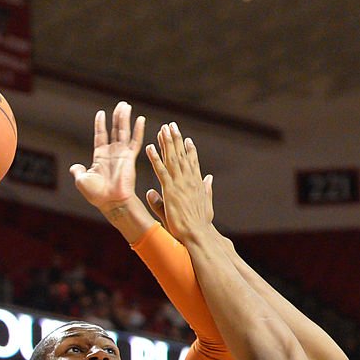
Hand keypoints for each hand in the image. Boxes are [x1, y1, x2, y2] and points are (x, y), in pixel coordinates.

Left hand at [70, 101, 144, 215]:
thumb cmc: (96, 194)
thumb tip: (74, 167)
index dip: (100, 124)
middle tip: (122, 105)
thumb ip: (78, 171)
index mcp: (100, 157)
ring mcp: (122, 154)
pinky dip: (138, 130)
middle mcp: (112, 153)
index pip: (101, 136)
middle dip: (118, 117)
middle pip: (115, 130)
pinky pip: (135, 141)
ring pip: (124, 132)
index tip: (101, 113)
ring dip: (125, 118)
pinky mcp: (130, 158)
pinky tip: (140, 119)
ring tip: (126, 105)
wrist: (111, 202)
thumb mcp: (82, 180)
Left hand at [145, 123, 212, 243]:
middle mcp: (189, 179)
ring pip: (172, 159)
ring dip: (166, 143)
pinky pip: (160, 171)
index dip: (189, 149)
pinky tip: (150, 147)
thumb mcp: (207, 203)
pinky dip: (155, 158)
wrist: (198, 233)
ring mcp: (179, 184)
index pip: (193, 162)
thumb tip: (209, 178)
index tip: (186, 139)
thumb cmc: (201, 224)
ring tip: (162, 129)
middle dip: (176, 139)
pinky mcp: (170, 190)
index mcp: (197, 183)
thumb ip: (207, 189)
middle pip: (181, 155)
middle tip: (171, 125)